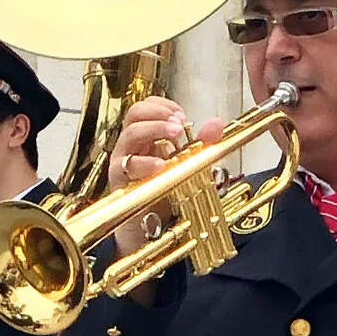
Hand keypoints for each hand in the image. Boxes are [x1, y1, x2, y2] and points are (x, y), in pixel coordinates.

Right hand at [105, 95, 223, 263]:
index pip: (148, 107)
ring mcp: (124, 161)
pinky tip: (161, 165)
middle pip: (135, 113)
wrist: (150, 230)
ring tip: (175, 134)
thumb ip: (202, 143)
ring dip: (154, 129)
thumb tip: (216, 122)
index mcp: (146, 137)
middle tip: (179, 124)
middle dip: (159, 113)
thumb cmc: (165, 194)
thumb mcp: (188, 165)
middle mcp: (132, 145)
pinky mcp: (120, 180)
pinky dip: (145, 163)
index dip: (164, 105)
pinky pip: (127, 166)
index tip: (182, 115)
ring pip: (130, 133)